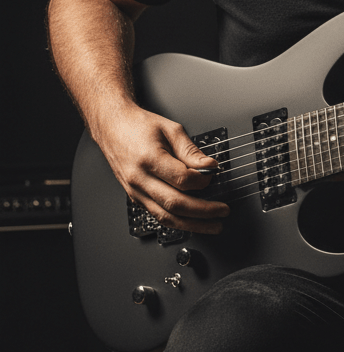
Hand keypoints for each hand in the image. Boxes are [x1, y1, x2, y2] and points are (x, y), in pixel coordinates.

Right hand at [94, 103, 230, 234]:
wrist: (112, 127)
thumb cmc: (138, 126)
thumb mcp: (171, 130)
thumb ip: (191, 151)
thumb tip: (210, 167)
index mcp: (149, 159)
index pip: (182, 179)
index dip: (203, 180)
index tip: (213, 175)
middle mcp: (139, 179)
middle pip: (175, 204)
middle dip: (203, 211)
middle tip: (223, 211)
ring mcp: (135, 191)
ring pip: (165, 217)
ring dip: (192, 225)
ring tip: (213, 226)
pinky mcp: (135, 197)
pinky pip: (158, 214)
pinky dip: (178, 221)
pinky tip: (193, 222)